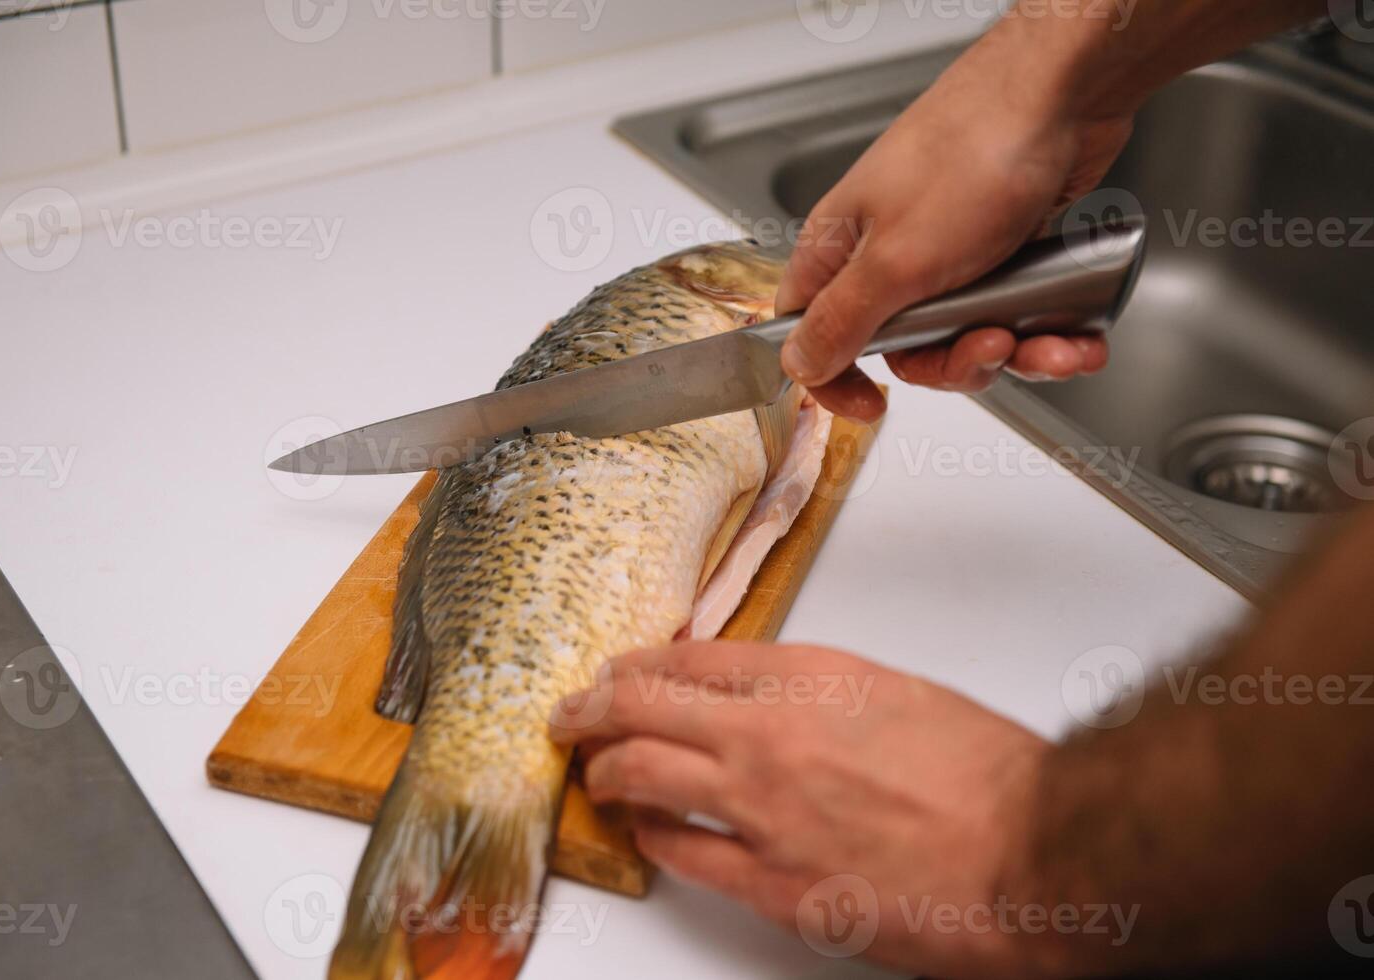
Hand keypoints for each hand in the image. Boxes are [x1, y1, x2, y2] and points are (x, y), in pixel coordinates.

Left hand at [550, 641, 1054, 978]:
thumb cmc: (986, 775)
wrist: (1033, 854)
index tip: (618, 672)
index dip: (639, 664)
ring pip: (641, 773)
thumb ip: (822, 691)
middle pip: (643, 704)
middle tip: (569, 715)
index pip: (692, 657)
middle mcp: (772, 732)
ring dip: (606, 770)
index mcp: (811, 675)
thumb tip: (773, 701)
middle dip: (591, 707)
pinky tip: (645, 831)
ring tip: (594, 772)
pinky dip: (651, 836)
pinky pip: (680, 852)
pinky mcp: (771, 883)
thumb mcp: (897, 693)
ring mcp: (762, 808)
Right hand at [774, 22, 1128, 416]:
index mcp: (843, 254)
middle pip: (907, 351)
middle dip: (959, 365)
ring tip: (1052, 343)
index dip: (838, 380)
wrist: (1065, 94)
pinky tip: (1078, 338)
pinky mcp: (1006, 251)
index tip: (875, 405)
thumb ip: (841, 323)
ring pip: (970, 338)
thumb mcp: (894, 262)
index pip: (813, 336)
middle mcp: (891, 256)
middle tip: (992, 345)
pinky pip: (1019, 317)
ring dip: (1019, 355)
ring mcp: (951, 253)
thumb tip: (797, 366)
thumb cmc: (972, 155)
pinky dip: (1052, 336)